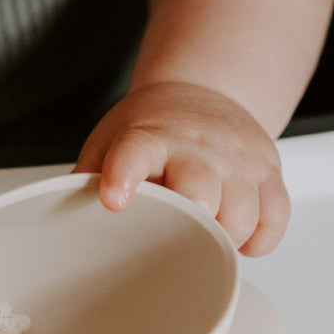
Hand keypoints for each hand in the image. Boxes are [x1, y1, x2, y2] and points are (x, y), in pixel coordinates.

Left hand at [74, 82, 289, 254]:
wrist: (202, 93)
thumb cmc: (150, 131)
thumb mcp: (109, 143)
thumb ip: (87, 183)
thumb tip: (59, 230)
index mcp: (148, 138)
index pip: (134, 153)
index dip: (124, 176)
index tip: (113, 199)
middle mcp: (196, 148)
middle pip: (201, 193)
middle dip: (189, 225)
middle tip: (172, 237)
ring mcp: (237, 160)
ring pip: (243, 215)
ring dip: (223, 239)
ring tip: (203, 237)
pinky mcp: (268, 172)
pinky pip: (274, 219)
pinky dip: (258, 240)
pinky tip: (236, 236)